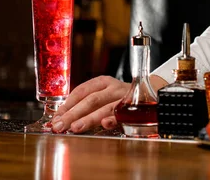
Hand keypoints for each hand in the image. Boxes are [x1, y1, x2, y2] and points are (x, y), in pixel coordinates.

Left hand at [51, 74, 169, 133]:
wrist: (153, 94)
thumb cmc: (121, 98)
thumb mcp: (105, 95)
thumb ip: (87, 104)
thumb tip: (63, 118)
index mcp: (103, 82)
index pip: (81, 91)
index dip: (68, 104)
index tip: (57, 117)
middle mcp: (113, 88)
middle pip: (90, 100)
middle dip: (73, 114)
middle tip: (61, 125)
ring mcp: (124, 97)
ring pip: (104, 107)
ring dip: (89, 118)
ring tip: (76, 127)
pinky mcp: (135, 108)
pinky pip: (123, 115)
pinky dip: (113, 119)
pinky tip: (105, 124)